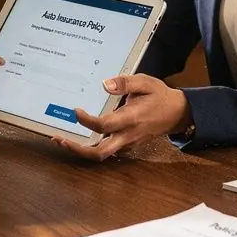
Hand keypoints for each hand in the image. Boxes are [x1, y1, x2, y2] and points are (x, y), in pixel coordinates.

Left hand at [54, 74, 190, 162]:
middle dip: (77, 149)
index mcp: (131, 119)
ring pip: (102, 154)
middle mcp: (128, 135)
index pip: (104, 125)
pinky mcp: (127, 145)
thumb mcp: (145, 82)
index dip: (86, 120)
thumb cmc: (160, 96)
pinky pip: (107, 151)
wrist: (177, 113)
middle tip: (59, 139)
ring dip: (81, 150)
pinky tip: (79, 137)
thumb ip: (125, 83)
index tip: (75, 111)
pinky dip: (91, 147)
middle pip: (99, 152)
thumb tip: (105, 84)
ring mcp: (127, 143)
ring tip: (62, 140)